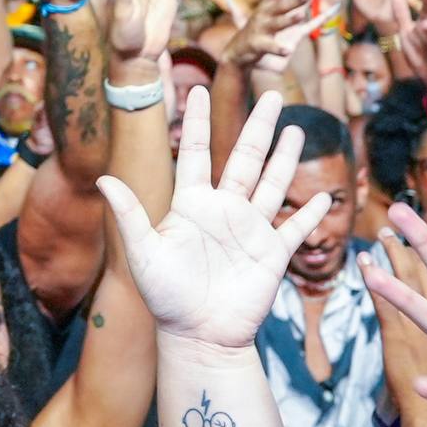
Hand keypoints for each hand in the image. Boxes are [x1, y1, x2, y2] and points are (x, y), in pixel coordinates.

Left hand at [98, 90, 330, 349]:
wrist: (198, 336)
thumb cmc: (165, 297)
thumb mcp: (143, 253)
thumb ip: (130, 214)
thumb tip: (103, 178)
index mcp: (192, 204)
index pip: (199, 153)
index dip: (200, 123)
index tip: (199, 90)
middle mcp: (224, 210)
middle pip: (246, 158)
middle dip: (258, 126)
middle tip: (272, 93)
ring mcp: (250, 230)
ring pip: (273, 184)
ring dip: (285, 158)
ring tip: (294, 128)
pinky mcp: (272, 254)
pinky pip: (295, 228)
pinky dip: (309, 213)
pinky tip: (323, 195)